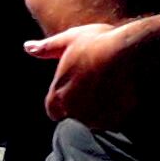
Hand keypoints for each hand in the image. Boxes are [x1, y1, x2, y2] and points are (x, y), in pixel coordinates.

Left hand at [23, 13, 159, 125]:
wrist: (132, 49)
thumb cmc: (98, 41)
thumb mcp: (69, 39)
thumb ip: (47, 48)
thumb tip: (27, 47)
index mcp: (58, 94)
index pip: (53, 110)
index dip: (63, 100)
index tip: (78, 87)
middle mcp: (73, 110)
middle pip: (75, 114)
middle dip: (84, 103)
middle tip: (99, 83)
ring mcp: (95, 118)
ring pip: (95, 119)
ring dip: (101, 108)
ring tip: (114, 86)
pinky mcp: (115, 120)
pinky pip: (114, 120)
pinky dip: (117, 111)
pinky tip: (125, 93)